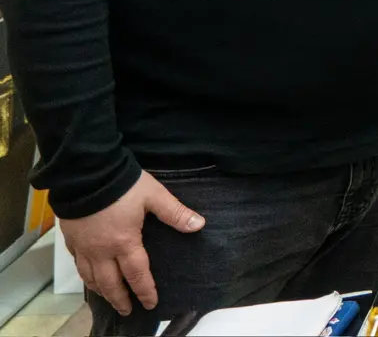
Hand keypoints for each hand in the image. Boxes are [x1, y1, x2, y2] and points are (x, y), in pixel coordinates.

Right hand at [62, 172, 203, 315]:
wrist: (85, 173)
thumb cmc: (122, 184)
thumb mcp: (154, 196)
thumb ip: (175, 213)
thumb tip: (199, 225)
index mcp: (124, 242)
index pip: (137, 274)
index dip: (145, 290)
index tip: (150, 304)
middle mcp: (101, 251)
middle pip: (110, 283)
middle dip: (120, 299)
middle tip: (127, 311)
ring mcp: (83, 247)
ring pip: (91, 277)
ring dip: (102, 291)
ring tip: (110, 298)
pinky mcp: (71, 239)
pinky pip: (78, 264)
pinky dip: (86, 276)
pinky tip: (89, 276)